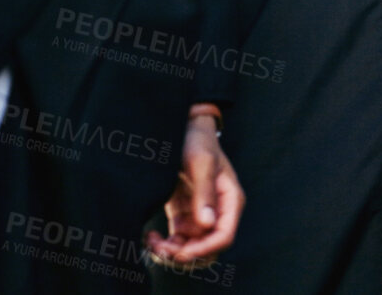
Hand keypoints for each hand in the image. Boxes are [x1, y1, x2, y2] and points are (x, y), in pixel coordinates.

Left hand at [146, 112, 243, 264]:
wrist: (183, 127)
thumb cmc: (197, 141)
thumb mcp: (200, 162)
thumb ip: (204, 192)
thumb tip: (207, 224)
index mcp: (230, 200)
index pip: (224, 236)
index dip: (204, 249)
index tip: (180, 251)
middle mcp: (218, 212)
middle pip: (208, 249)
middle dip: (186, 255)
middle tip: (161, 249)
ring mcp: (201, 215)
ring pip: (192, 248)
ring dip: (172, 253)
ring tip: (152, 243)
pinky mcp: (184, 215)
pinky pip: (178, 240)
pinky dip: (165, 245)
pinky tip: (151, 237)